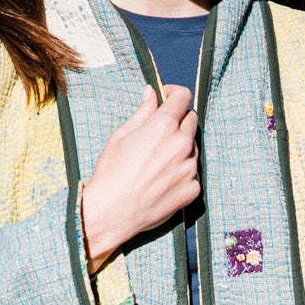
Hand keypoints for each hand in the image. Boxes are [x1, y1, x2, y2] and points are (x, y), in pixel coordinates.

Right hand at [80, 85, 199, 269]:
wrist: (113, 212)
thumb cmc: (111, 172)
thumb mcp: (121, 135)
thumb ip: (143, 112)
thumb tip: (151, 93)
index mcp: (163, 125)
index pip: (183, 96)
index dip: (174, 94)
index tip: (167, 98)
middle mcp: (182, 143)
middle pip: (191, 120)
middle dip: (177, 120)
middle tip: (158, 133)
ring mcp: (190, 167)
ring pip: (192, 147)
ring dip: (180, 148)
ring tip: (156, 163)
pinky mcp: (193, 188)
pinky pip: (192, 173)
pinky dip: (181, 172)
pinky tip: (161, 181)